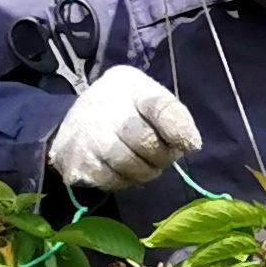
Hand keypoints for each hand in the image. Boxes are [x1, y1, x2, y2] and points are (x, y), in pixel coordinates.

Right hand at [46, 64, 200, 192]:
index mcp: (130, 86)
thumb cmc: (122, 108)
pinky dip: (124, 180)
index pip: (159, 106)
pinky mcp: (78, 162)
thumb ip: (172, 115)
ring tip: (144, 162)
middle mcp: (105, 107)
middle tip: (163, 155)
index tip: (190, 144)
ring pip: (130, 166)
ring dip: (146, 171)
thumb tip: (191, 144)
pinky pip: (112, 181)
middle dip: (163, 156)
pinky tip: (122, 169)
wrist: (74, 122)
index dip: (178, 128)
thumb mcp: (148, 97)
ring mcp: (88, 136)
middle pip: (147, 142)